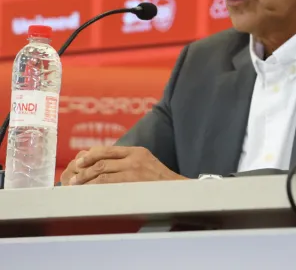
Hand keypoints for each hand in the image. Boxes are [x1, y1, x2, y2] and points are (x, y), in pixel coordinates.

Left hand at [60, 146, 186, 185]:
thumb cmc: (159, 180)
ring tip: (76, 186)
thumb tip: (104, 165)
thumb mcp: (146, 163)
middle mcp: (134, 158)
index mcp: (136, 151)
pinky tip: (88, 191)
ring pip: (101, 173)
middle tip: (72, 178)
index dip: (90, 155)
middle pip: (101, 161)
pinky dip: (94, 187)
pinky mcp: (133, 182)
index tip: (79, 161)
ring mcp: (133, 170)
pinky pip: (107, 183)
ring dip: (85, 180)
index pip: (107, 149)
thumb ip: (129, 161)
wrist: (177, 189)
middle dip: (83, 170)